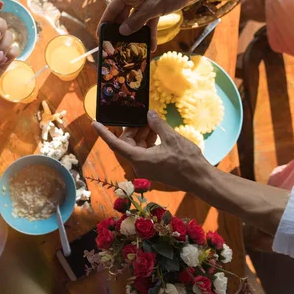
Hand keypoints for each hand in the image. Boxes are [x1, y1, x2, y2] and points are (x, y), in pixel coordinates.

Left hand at [92, 110, 211, 190]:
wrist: (199, 179)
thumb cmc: (186, 160)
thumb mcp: (171, 138)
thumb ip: (157, 125)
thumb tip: (149, 114)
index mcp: (139, 159)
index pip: (115, 144)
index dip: (104, 133)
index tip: (94, 123)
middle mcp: (139, 165)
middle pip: (127, 144)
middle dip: (133, 129)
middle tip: (142, 116)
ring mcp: (146, 168)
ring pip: (137, 147)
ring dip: (142, 134)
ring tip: (152, 122)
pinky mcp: (153, 168)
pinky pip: (145, 152)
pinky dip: (148, 141)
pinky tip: (157, 131)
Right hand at [100, 0, 203, 51]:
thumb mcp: (154, 7)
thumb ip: (137, 20)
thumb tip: (123, 31)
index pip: (112, 9)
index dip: (105, 23)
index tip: (100, 36)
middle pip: (123, 15)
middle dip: (121, 31)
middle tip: (117, 47)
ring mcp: (146, 0)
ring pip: (136, 20)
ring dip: (136, 34)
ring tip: (133, 49)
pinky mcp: (156, 5)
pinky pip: (149, 21)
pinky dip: (149, 32)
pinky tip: (151, 45)